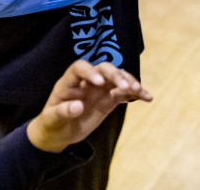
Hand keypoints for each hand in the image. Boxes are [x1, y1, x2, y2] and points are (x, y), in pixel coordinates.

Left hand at [26, 60, 151, 153]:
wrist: (60, 132)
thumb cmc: (52, 122)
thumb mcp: (52, 119)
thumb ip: (63, 111)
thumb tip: (78, 105)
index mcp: (69, 81)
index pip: (80, 67)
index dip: (90, 71)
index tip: (99, 82)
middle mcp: (87, 80)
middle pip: (103, 69)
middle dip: (115, 75)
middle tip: (126, 87)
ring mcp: (100, 88)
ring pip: (117, 78)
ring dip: (128, 81)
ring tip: (138, 90)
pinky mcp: (109, 99)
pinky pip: (124, 93)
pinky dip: (135, 94)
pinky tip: (147, 97)